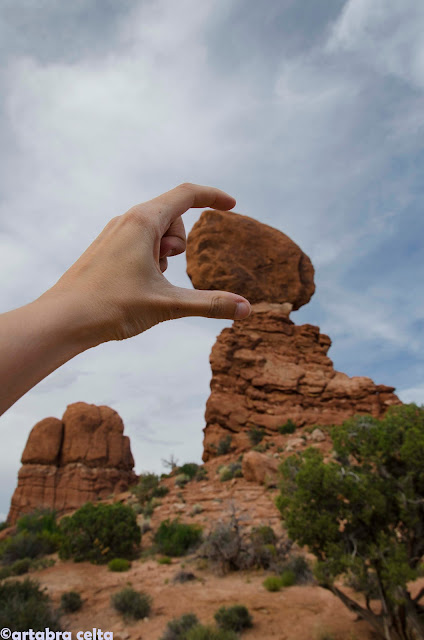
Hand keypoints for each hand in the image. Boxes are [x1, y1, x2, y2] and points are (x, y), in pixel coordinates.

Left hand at [46, 183, 250, 344]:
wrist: (63, 320)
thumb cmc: (111, 307)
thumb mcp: (168, 304)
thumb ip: (210, 304)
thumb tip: (247, 310)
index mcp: (143, 222)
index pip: (186, 194)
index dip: (213, 197)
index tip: (232, 205)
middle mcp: (126, 221)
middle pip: (172, 216)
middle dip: (181, 241)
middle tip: (167, 268)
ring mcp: (113, 234)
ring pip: (155, 232)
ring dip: (165, 253)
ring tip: (149, 281)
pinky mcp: (105, 249)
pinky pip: (139, 243)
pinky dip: (150, 258)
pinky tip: (137, 285)